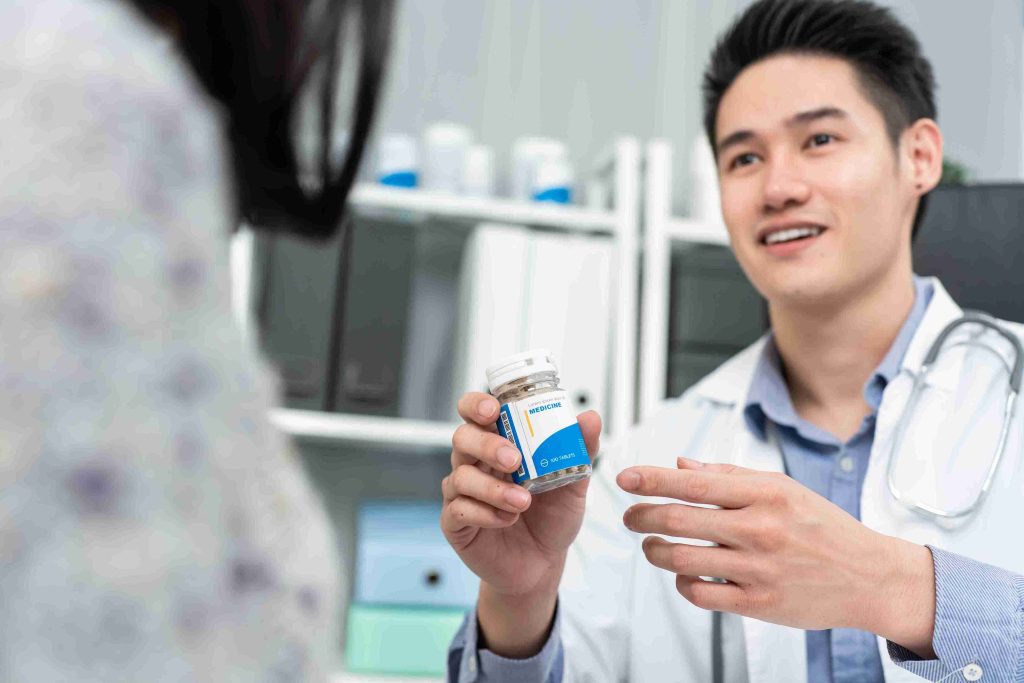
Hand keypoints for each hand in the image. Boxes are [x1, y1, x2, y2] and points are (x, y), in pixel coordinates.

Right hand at [441, 391, 601, 598]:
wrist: (543, 564)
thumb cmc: (552, 517)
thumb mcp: (573, 483)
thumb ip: (580, 450)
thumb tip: (591, 418)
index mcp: (499, 444)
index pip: (476, 412)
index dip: (477, 404)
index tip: (494, 409)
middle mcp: (476, 463)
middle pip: (462, 437)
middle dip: (487, 444)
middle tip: (514, 460)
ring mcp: (462, 493)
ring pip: (460, 476)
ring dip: (493, 488)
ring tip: (523, 501)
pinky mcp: (456, 522)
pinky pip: (459, 510)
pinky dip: (485, 513)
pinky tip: (507, 519)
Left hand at [617, 458, 935, 655]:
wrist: (870, 577)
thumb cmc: (824, 527)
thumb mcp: (783, 488)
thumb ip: (729, 476)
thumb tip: (681, 465)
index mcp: (765, 494)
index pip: (693, 483)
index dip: (651, 479)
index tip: (624, 477)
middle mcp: (760, 529)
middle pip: (679, 519)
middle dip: (642, 516)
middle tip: (629, 515)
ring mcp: (758, 568)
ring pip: (682, 559)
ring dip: (655, 551)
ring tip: (651, 546)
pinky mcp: (758, 603)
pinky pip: (701, 594)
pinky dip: (682, 583)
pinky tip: (683, 575)